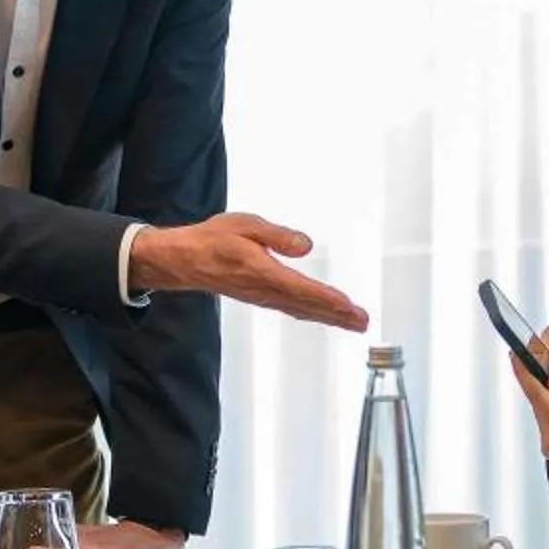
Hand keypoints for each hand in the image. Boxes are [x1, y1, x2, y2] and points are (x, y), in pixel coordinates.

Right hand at [129, 214, 369, 330]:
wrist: (184, 261)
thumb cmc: (213, 239)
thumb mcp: (245, 225)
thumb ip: (277, 236)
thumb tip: (306, 245)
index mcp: (262, 271)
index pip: (301, 289)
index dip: (327, 299)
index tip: (349, 306)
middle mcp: (265, 290)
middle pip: (307, 306)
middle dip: (337, 315)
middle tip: (364, 322)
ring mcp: (263, 297)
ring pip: (302, 311)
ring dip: (329, 317)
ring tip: (354, 323)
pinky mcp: (261, 298)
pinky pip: (293, 309)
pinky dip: (313, 313)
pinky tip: (325, 315)